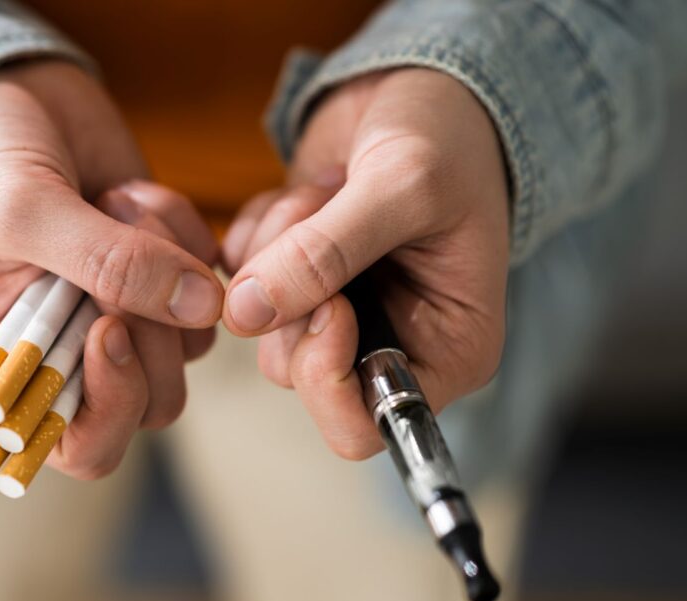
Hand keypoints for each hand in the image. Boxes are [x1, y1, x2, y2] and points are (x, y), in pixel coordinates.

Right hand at [0, 60, 221, 478]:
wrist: (6, 94)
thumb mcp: (19, 208)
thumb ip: (106, 262)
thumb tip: (202, 309)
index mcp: (6, 373)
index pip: (78, 446)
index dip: (111, 408)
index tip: (111, 330)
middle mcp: (71, 359)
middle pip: (152, 405)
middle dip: (153, 330)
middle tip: (121, 246)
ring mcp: (124, 318)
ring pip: (189, 346)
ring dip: (166, 268)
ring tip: (114, 204)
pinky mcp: (164, 277)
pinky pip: (209, 284)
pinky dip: (184, 234)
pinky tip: (131, 193)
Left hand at [222, 68, 509, 458]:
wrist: (419, 89)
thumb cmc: (444, 135)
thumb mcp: (402, 187)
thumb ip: (325, 254)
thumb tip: (245, 314)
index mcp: (446, 352)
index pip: (363, 425)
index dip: (325, 373)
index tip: (326, 304)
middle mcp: (387, 346)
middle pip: (298, 373)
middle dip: (295, 294)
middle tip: (324, 217)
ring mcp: (336, 316)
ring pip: (262, 326)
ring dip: (276, 249)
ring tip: (327, 191)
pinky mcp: (294, 281)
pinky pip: (240, 280)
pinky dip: (260, 229)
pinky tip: (305, 191)